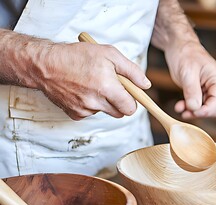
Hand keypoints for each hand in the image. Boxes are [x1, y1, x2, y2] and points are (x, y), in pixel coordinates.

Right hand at [30, 42, 150, 119]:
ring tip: (94, 84)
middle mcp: (95, 102)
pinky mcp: (74, 114)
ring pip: (105, 112)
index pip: (130, 108)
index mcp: (107, 88)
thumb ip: (131, 70)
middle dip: (120, 102)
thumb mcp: (109, 54)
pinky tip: (82, 90)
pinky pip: (90, 113)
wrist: (44, 64)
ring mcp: (84, 110)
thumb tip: (146, 85)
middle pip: (119, 113)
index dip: (133, 101)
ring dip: (104, 102)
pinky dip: (90, 104)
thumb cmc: (77, 56)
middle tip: (113, 87)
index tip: (131, 95)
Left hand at [164, 41, 215, 118]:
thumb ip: (192, 91)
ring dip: (192, 111)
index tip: (191, 112)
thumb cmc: (185, 53)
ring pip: (205, 109)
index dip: (204, 111)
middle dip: (199, 113)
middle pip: (214, 109)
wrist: (179, 46)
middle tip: (185, 112)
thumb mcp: (188, 72)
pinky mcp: (200, 91)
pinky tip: (180, 106)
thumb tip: (195, 108)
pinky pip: (198, 105)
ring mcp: (209, 89)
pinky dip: (189, 107)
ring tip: (179, 108)